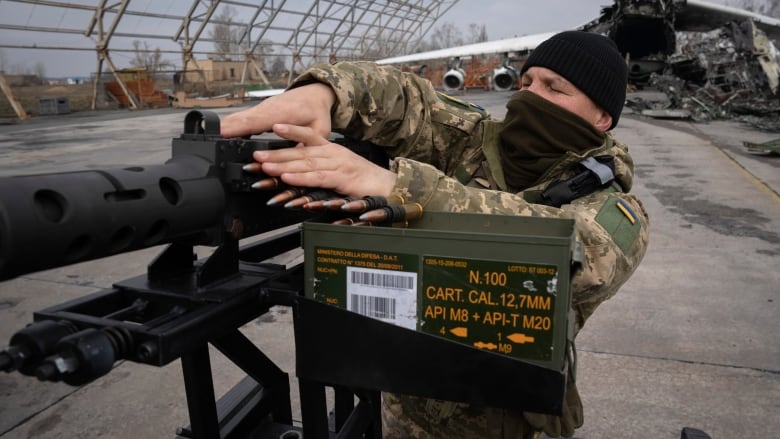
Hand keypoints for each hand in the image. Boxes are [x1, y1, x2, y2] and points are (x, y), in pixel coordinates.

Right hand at [220, 83, 335, 138]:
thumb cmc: (317, 112)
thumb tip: (296, 158)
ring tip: (209, 140)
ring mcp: (261, 108)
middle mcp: (267, 109)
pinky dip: (230, 125)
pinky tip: (220, 136)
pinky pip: (241, 118)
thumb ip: (306, 143)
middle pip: (241, 119)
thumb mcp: (319, 130)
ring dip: (224, 128)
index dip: (240, 127)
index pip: (257, 121)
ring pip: (238, 117)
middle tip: (209, 142)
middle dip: (225, 129)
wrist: (314, 93)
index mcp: (282, 113)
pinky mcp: (258, 111)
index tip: (224, 134)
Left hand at [251, 124, 396, 197]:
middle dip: (276, 154)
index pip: (308, 135)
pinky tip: (287, 178)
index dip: (291, 130)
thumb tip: (298, 172)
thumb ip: (320, 170)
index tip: (272, 125)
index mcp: (332, 149)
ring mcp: (339, 164)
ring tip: (265, 166)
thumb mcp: (339, 171)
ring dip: (284, 165)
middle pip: (301, 152)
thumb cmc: (363, 181)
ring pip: (306, 163)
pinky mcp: (343, 178)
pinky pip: (318, 177)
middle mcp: (334, 153)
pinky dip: (301, 177)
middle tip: (255, 156)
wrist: (388, 187)